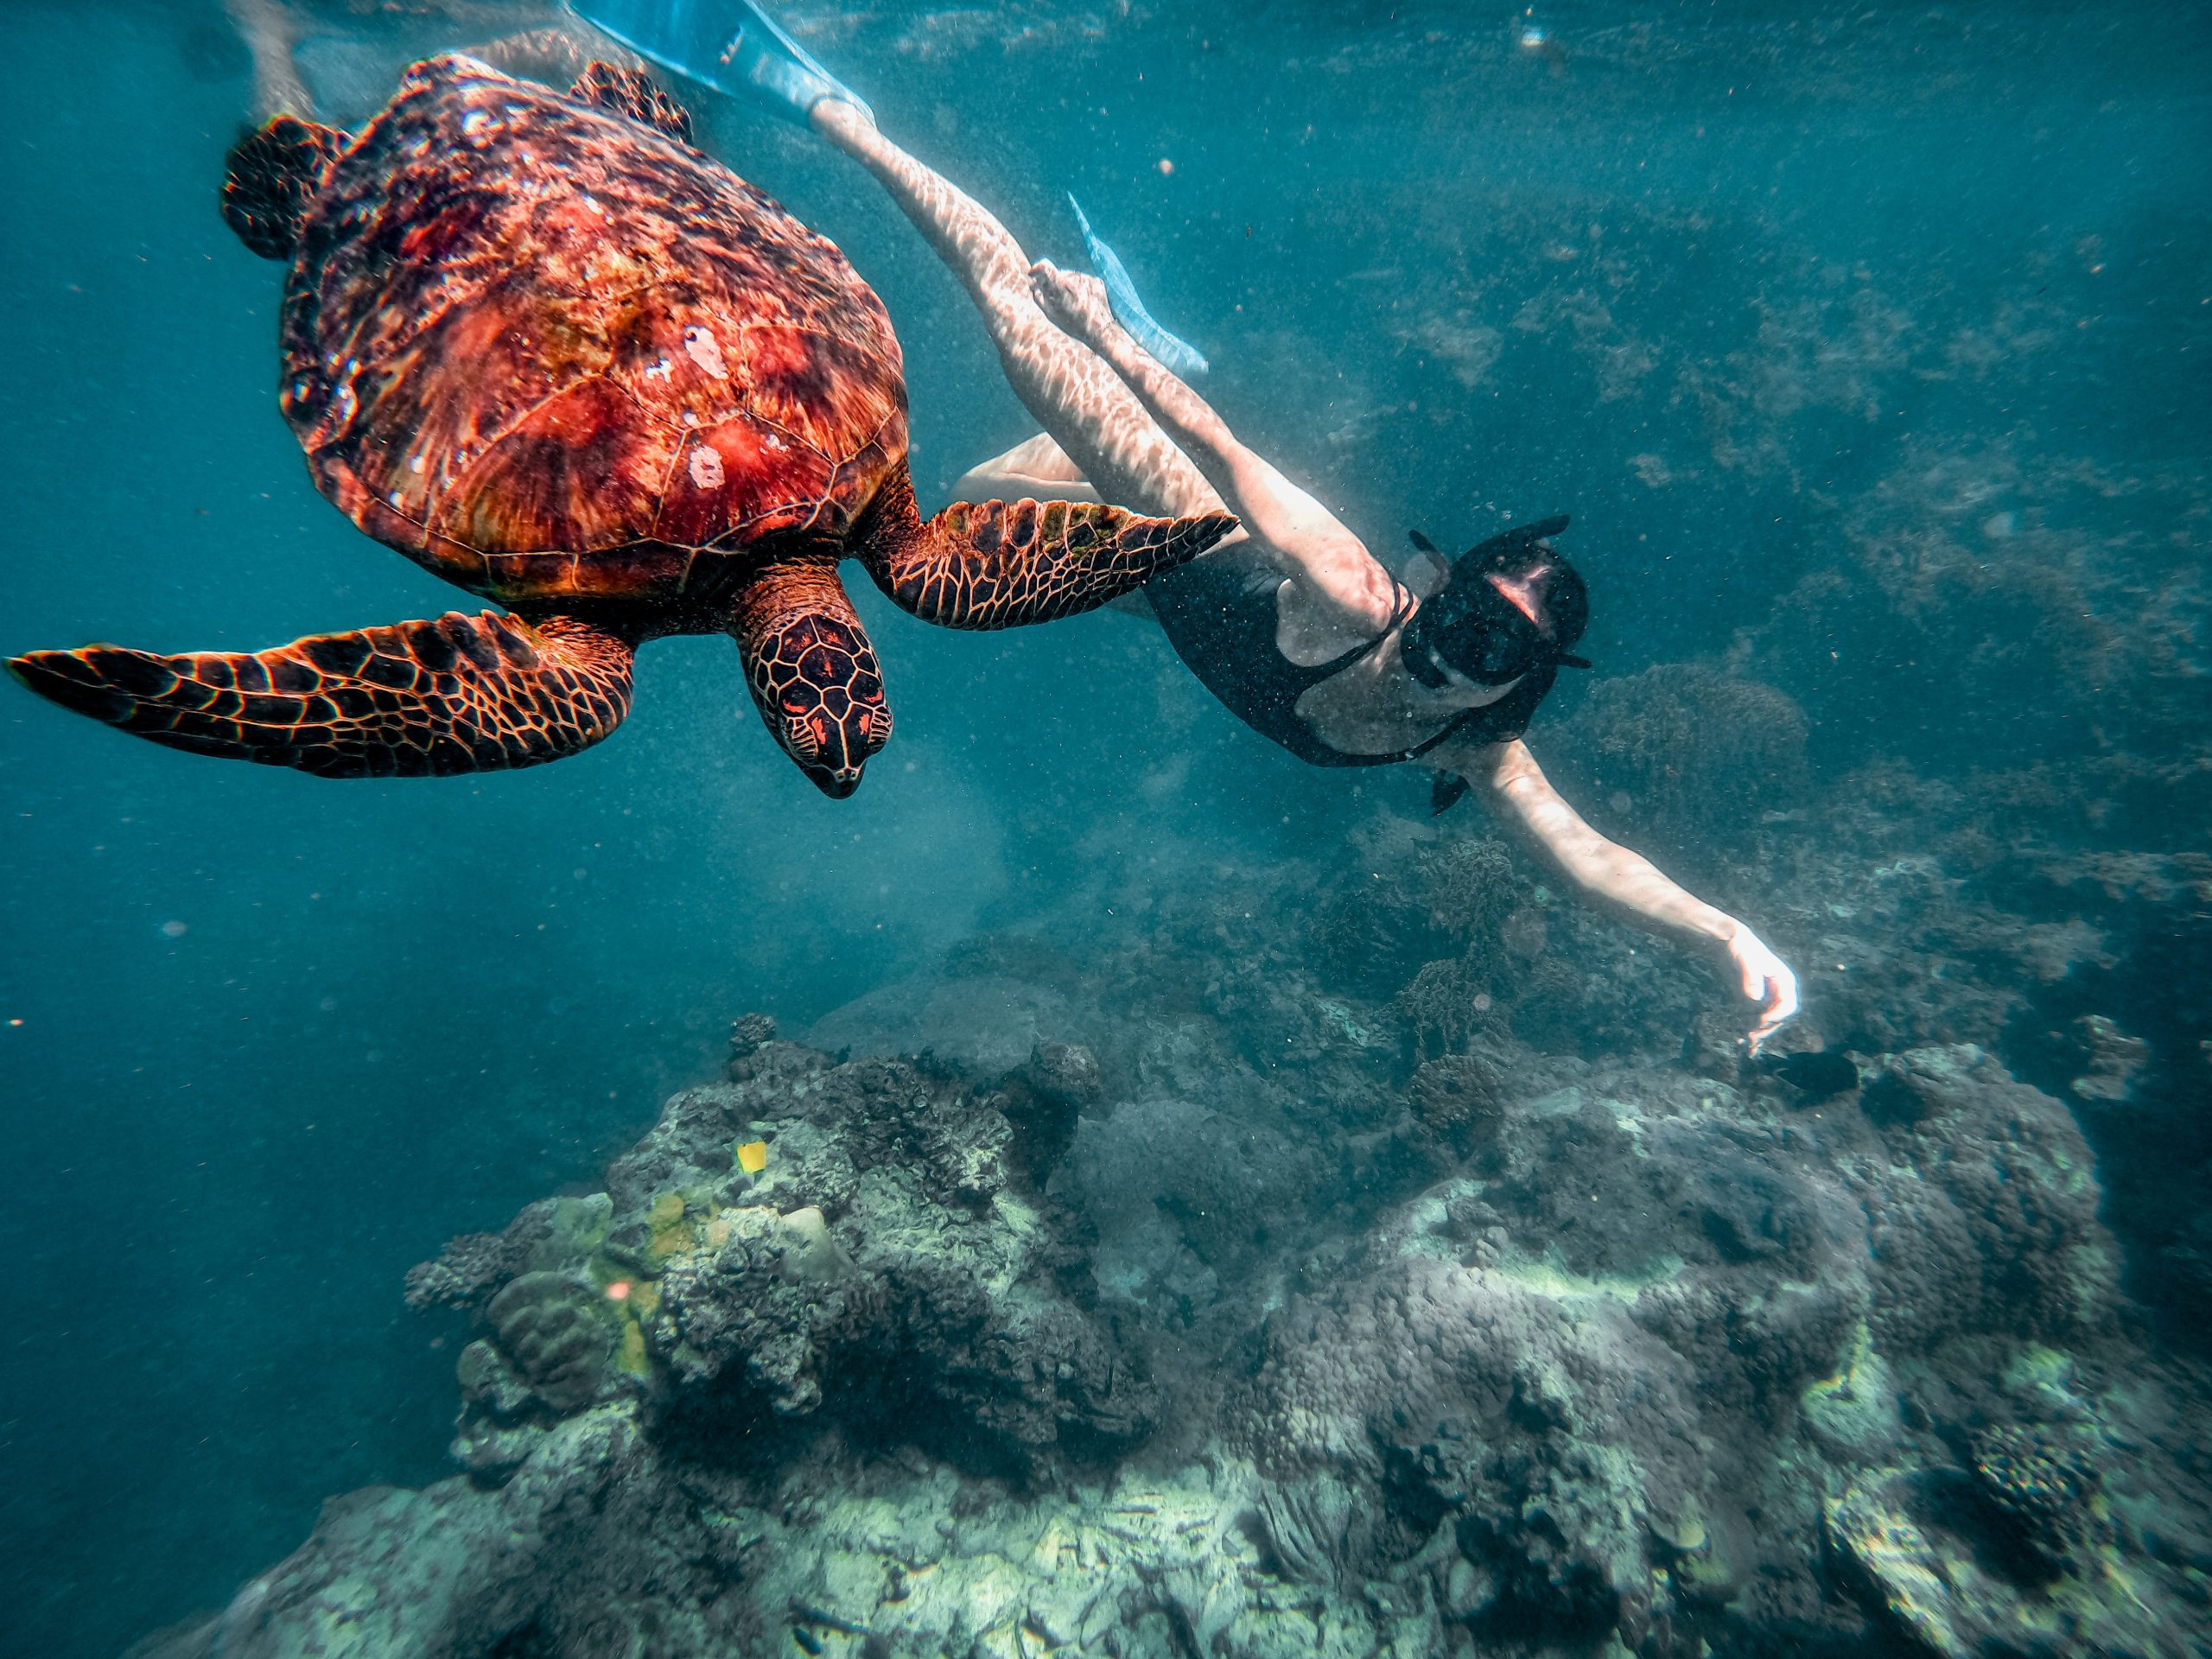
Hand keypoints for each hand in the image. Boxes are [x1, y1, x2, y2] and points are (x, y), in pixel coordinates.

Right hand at [1030, 260, 1118, 343]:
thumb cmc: (1073, 325)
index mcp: (1061, 286)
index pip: (1045, 267)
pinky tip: (1082, 301)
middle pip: (1057, 274)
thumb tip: (1034, 286)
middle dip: (1054, 283)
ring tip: (1072, 303)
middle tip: (1054, 298)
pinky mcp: (1095, 280)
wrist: (1100, 330)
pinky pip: (1082, 281)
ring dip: (1067, 286)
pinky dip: (1079, 288)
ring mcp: (1086, 278)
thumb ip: (1039, 297)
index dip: (1037, 269)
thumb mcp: (1051, 314)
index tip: (1033, 273)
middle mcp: (1073, 278)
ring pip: (1070, 278)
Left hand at [1727, 922, 1799, 1053]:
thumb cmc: (1741, 947)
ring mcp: (1766, 1000)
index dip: (1776, 1016)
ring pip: (1767, 1024)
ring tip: (1748, 1045)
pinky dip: (1752, 1034)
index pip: (1788, 1005)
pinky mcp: (1753, 1004)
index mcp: (1784, 982)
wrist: (1729, 944)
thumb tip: (1755, 998)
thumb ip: (1751, 978)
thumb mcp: (1745, 959)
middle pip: (1778, 1018)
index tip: (1760, 1020)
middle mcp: (1778, 993)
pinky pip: (1756, 1022)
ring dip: (1759, 1035)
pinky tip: (1749, 1050)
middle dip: (1766, 1029)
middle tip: (1751, 1036)